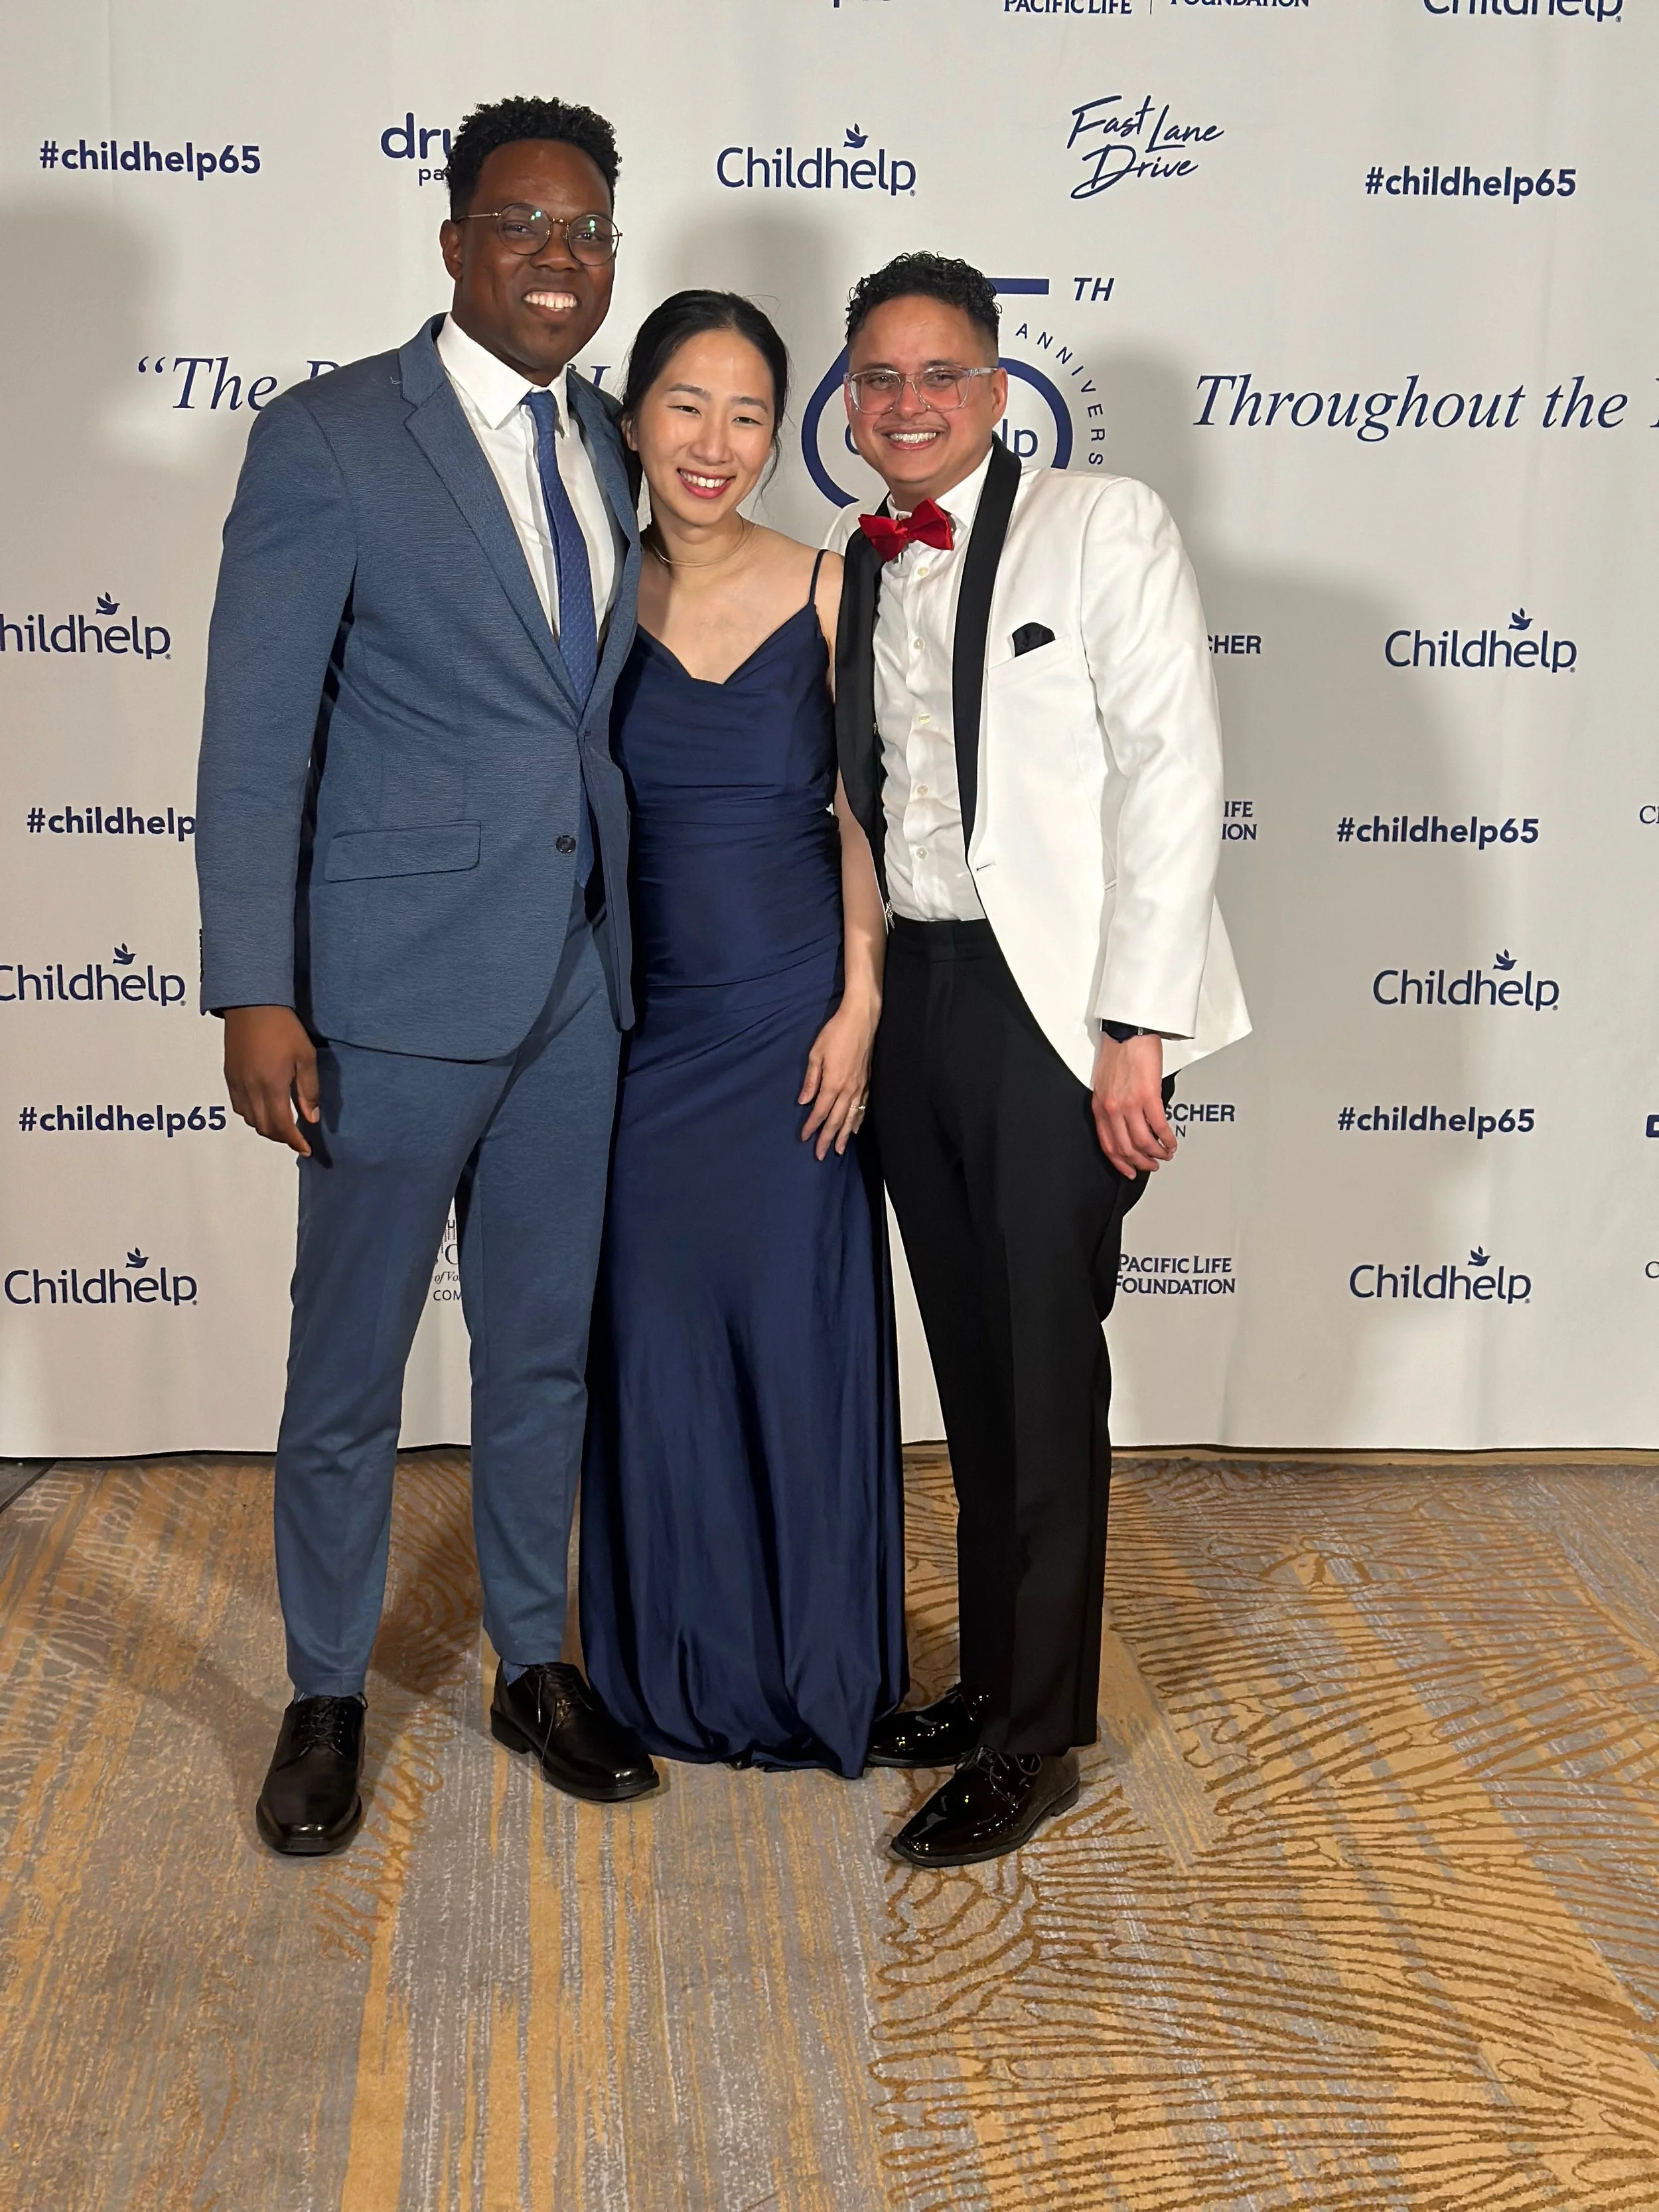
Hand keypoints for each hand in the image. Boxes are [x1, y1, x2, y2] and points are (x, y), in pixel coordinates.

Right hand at [223, 1004, 319, 1156]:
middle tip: (297, 1137)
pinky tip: (264, 1108)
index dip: (294, 1142)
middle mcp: (250, 1089)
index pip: (282, 1126)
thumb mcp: (305, 1057)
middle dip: (282, 1137)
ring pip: (250, 1120)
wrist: (251, 1005)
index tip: (306, 1149)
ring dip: (267, 1127)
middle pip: (264, 1128)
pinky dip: (252, 1115)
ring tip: (283, 1124)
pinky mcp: (230, 1076)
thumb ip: (308, 1090)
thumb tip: (311, 1117)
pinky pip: (239, 1106)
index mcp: (271, 1086)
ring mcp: (237, 1084)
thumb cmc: (283, 1028)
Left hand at [799, 995, 877, 1159]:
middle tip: (820, 1155)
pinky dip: (858, 1121)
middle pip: (836, 1120)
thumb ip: (811, 1079)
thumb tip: (803, 1101)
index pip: (820, 1111)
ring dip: (843, 1135)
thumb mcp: (816, 1053)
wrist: (863, 1019)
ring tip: (838, 1150)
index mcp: (833, 1083)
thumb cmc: (836, 1033)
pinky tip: (854, 1129)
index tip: (804, 1138)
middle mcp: (848, 1089)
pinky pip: (863, 1107)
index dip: (811, 1126)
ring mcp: (861, 1087)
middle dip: (827, 1138)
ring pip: (851, 1117)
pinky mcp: (868, 1082)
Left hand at [1092, 1032, 1174, 1178]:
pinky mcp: (1148, 1096)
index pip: (1108, 1144)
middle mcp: (1112, 1108)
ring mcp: (1129, 1104)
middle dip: (1141, 1162)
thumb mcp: (1105, 1084)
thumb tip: (1124, 1123)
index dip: (1120, 1163)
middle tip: (1152, 1165)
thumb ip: (1111, 1105)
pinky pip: (1159, 1126)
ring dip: (1157, 1153)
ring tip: (1165, 1154)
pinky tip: (1172, 1141)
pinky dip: (1168, 1139)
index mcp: (1100, 1107)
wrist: (1127, 1032)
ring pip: (1143, 1142)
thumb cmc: (1118, 1053)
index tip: (1129, 1171)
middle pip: (1126, 1148)